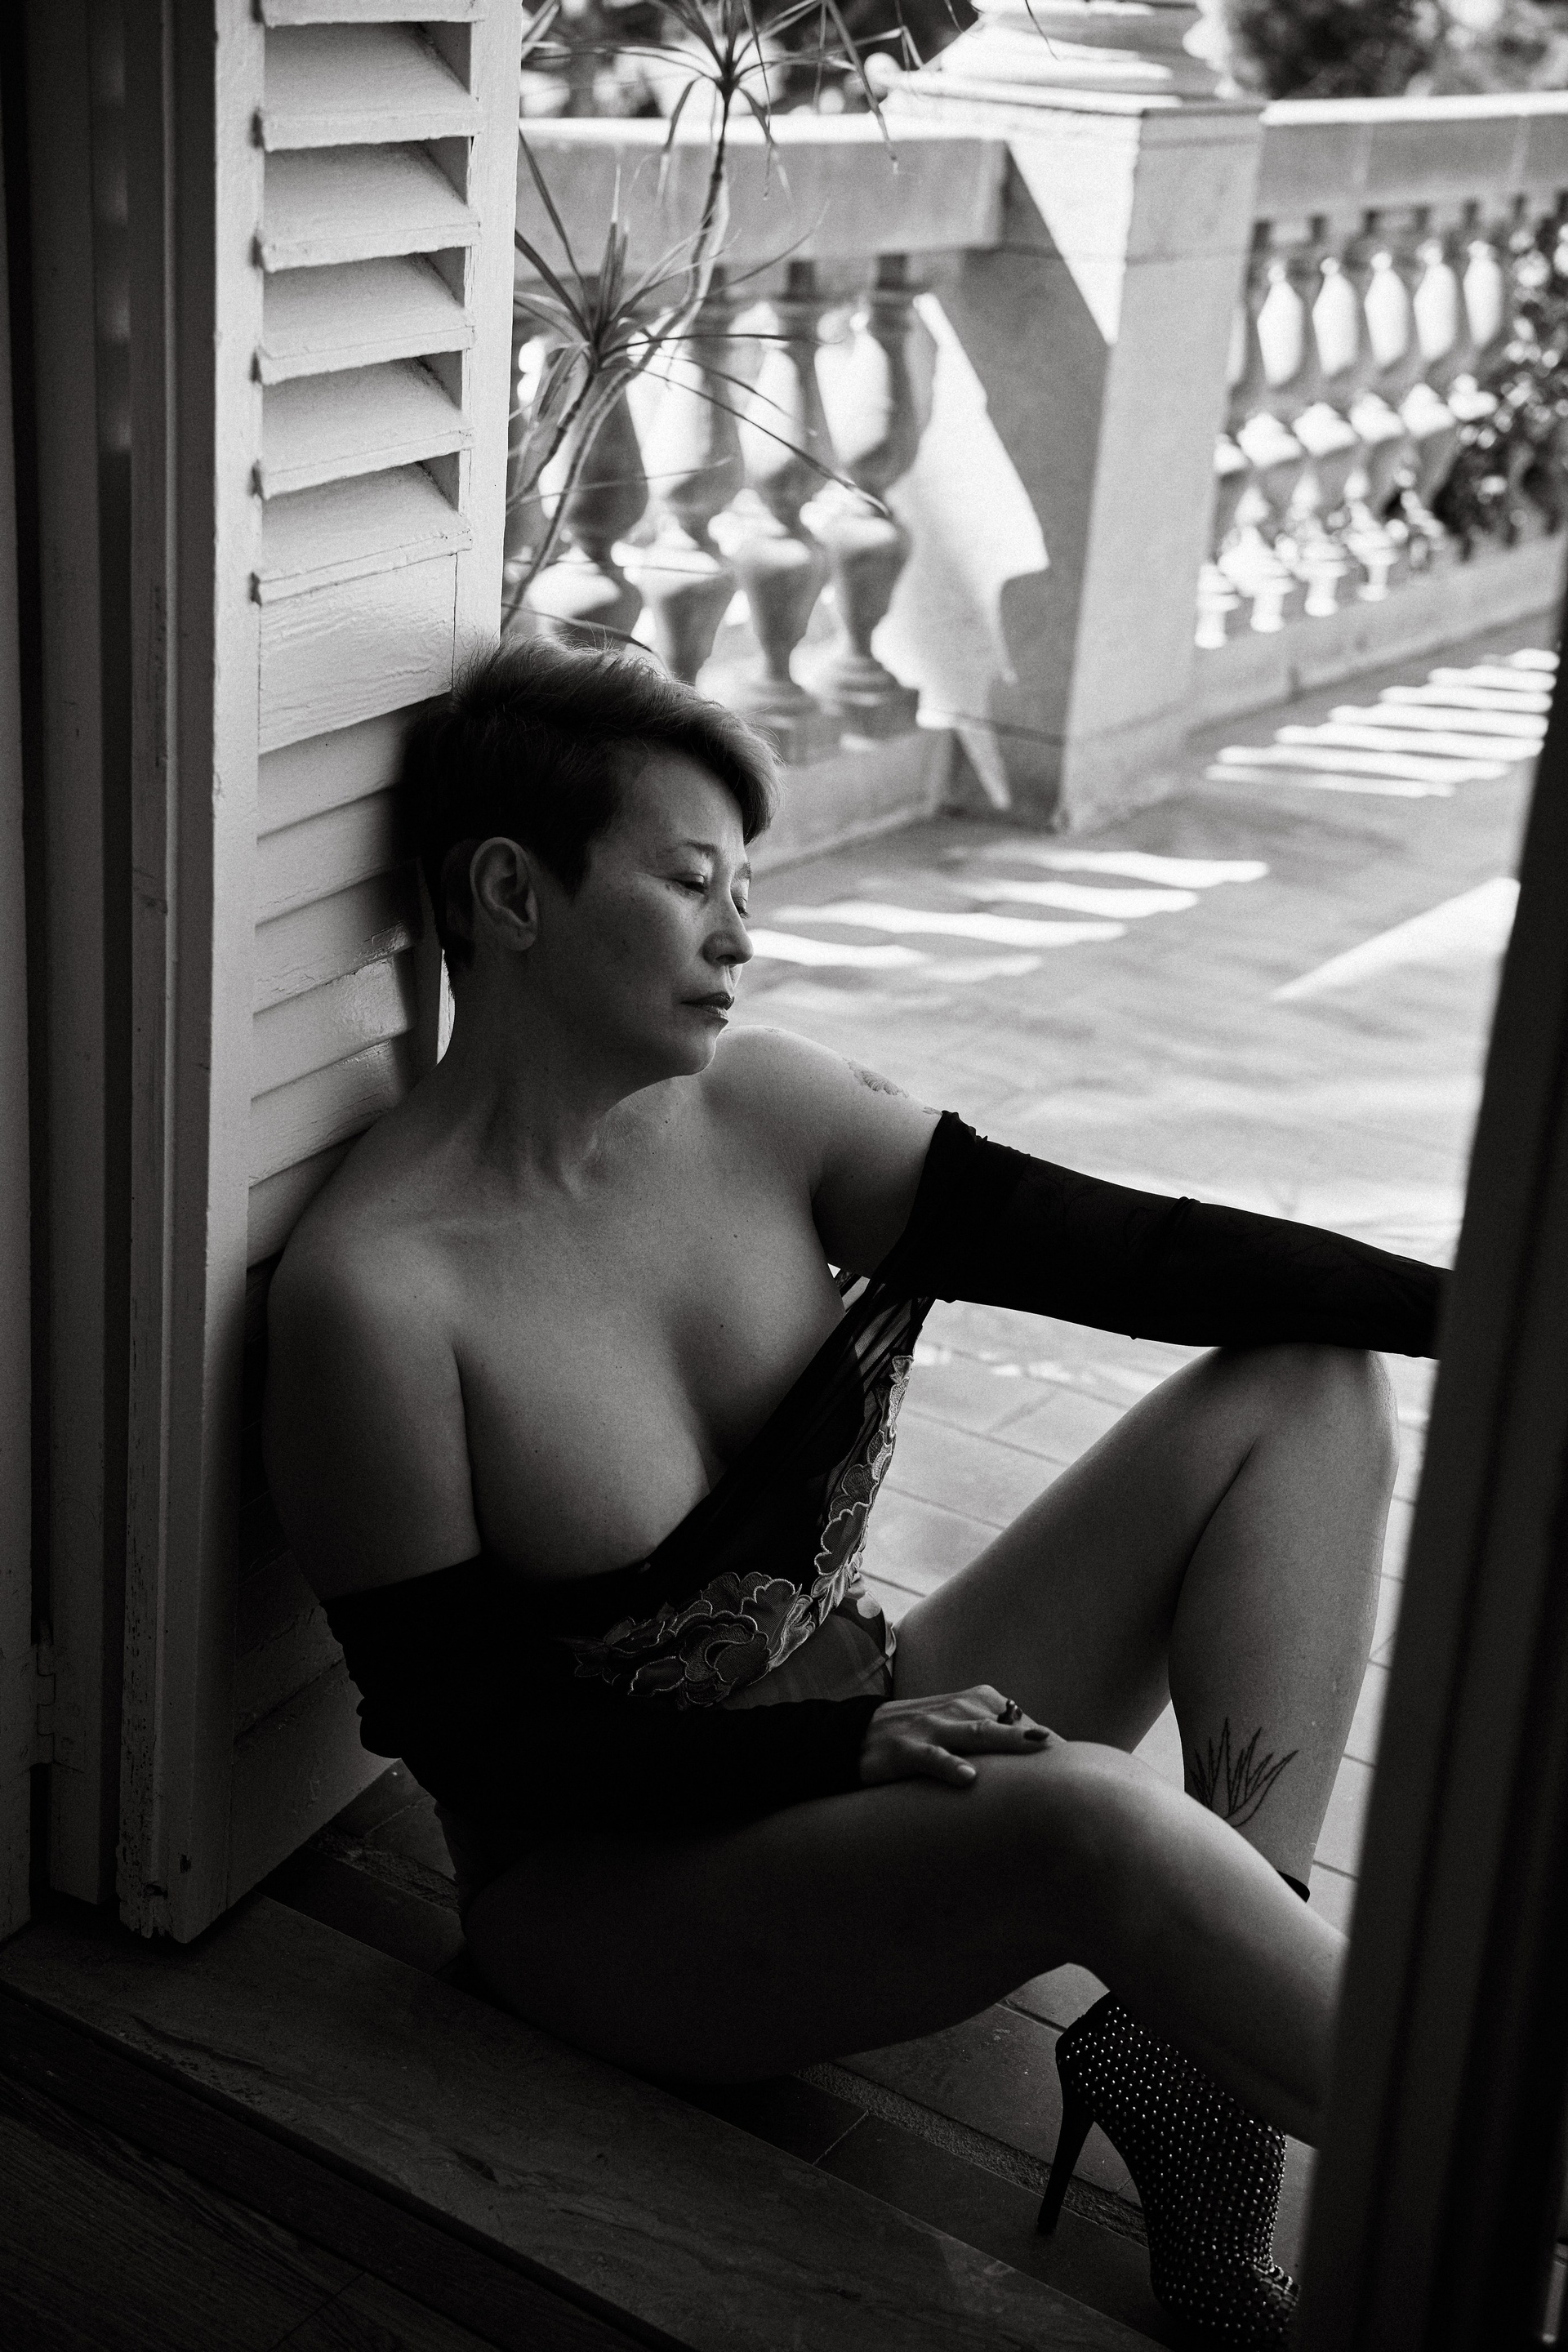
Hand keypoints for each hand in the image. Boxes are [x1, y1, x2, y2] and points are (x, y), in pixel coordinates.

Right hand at [859, 1684, 1054, 1790]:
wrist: (855, 1736)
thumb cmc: (919, 1736)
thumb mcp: (958, 1729)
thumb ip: (995, 1737)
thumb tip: (1042, 1757)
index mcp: (974, 1702)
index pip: (1020, 1720)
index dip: (1048, 1742)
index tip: (1083, 1763)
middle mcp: (957, 1710)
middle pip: (1006, 1724)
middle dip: (1039, 1739)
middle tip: (1073, 1756)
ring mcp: (931, 1729)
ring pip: (976, 1735)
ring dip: (1007, 1740)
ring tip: (1036, 1747)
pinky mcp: (906, 1750)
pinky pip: (932, 1758)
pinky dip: (949, 1765)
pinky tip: (968, 1778)